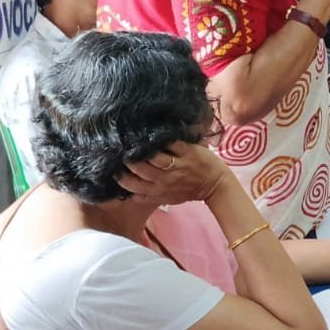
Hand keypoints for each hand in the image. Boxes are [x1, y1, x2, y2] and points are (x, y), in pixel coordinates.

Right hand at [116, 141, 231, 205]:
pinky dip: (162, 138)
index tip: (114, 168)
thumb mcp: (167, 198)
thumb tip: (129, 195)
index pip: (133, 186)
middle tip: (121, 148)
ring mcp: (178, 165)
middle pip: (140, 169)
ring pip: (154, 157)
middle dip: (128, 159)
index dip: (120, 177)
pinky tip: (152, 131)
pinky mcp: (189, 153)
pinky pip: (172, 144)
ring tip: (133, 138)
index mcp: (158, 190)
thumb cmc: (189, 191)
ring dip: (142, 148)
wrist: (215, 185)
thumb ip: (149, 196)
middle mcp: (166, 180)